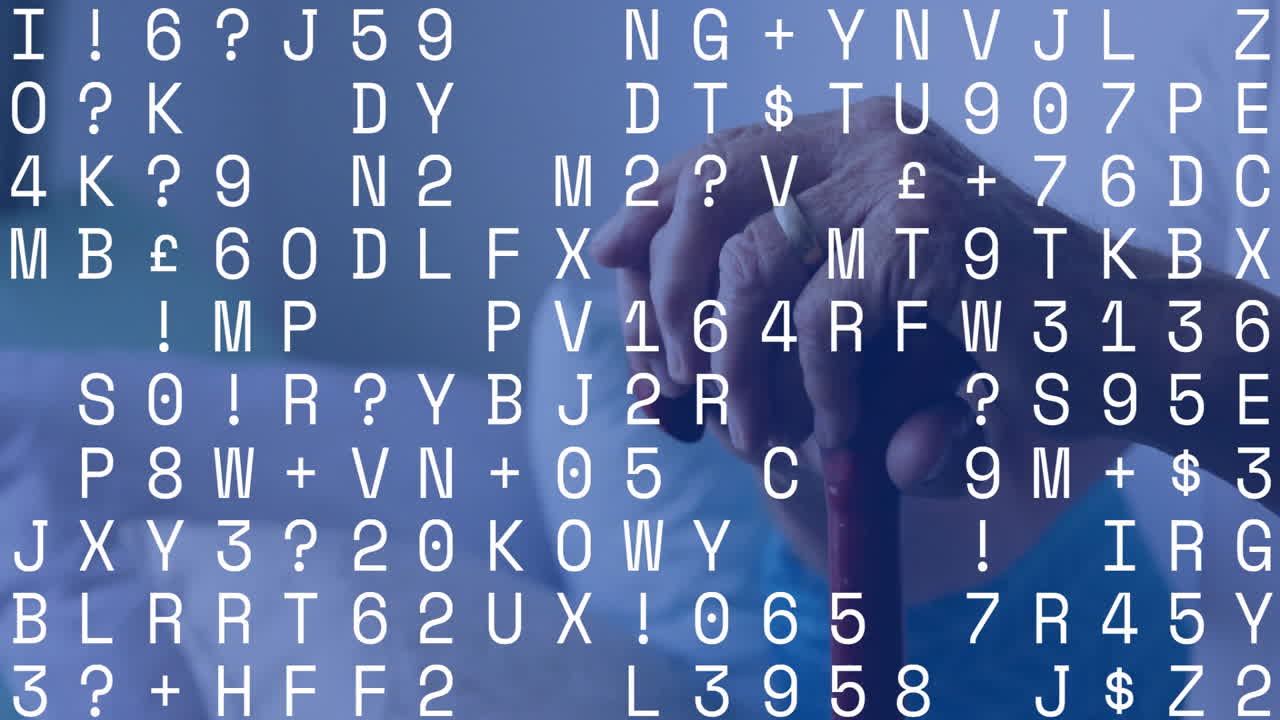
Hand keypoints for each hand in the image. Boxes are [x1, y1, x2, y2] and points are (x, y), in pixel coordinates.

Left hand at [595, 97, 1167, 491]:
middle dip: (667, 298)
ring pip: (749, 267)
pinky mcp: (932, 233)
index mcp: (850, 141)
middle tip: (671, 388)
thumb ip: (774, 297)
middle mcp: (868, 138)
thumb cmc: (984, 334)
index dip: (654, 209)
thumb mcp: (866, 307)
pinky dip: (820, 391)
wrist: (1122, 348)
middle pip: (709, 193)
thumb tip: (638, 305)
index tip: (607, 261)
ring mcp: (901, 177)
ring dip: (732, 369)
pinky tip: (849, 428)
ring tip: (753, 435)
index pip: (720, 157)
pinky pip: (821, 321)